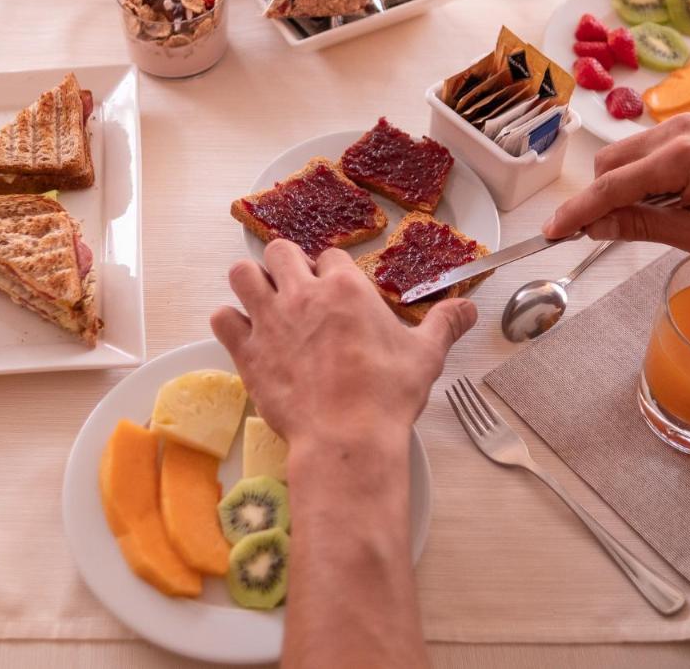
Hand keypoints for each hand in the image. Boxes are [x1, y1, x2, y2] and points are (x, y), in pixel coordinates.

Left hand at [210, 239, 477, 447]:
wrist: (346, 438)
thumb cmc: (386, 395)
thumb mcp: (425, 355)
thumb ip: (444, 324)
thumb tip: (467, 309)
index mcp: (344, 288)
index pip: (331, 256)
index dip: (332, 271)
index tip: (337, 290)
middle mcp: (302, 294)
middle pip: (279, 250)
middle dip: (286, 264)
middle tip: (297, 289)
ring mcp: (270, 321)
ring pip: (242, 273)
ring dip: (251, 282)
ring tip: (264, 302)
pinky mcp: (247, 351)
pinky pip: (222, 319)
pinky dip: (230, 323)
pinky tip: (245, 335)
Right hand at [541, 113, 689, 251]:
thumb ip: (641, 227)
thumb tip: (594, 227)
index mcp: (678, 160)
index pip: (608, 187)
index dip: (576, 212)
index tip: (551, 231)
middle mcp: (675, 131)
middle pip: (608, 164)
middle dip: (599, 197)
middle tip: (605, 232)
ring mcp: (685, 121)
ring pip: (625, 153)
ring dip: (622, 184)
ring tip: (652, 215)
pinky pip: (648, 145)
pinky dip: (643, 171)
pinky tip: (668, 195)